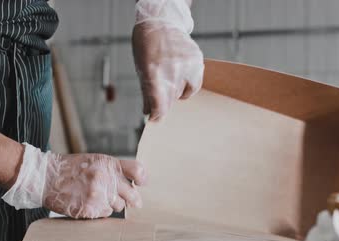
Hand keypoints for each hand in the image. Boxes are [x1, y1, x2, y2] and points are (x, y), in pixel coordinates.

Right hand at [43, 154, 146, 218]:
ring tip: (97, 196)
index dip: (142, 179)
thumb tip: (136, 183)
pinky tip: (88, 203)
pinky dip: (99, 211)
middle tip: (134, 202)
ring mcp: (97, 196)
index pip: (137, 171)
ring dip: (112, 204)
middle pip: (132, 194)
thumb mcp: (95, 161)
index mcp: (108, 164)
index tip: (141, 183)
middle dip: (133, 199)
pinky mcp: (89, 209)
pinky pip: (104, 214)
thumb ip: (115, 170)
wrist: (45, 177)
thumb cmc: (72, 168)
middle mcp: (105, 179)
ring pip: (118, 206)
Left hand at [133, 0, 203, 120]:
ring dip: (176, 91)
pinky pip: (195, 84)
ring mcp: (187, 64)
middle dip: (165, 101)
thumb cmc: (147, 47)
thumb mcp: (141, 69)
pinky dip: (188, 84)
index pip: (157, 101)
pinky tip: (180, 76)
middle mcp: (171, 68)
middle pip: (170, 98)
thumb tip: (150, 114)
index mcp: (153, 71)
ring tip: (170, 77)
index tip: (155, 120)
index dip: (157, 114)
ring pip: (183, 92)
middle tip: (161, 95)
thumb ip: (147, 93)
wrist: (160, 23)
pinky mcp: (197, 60)